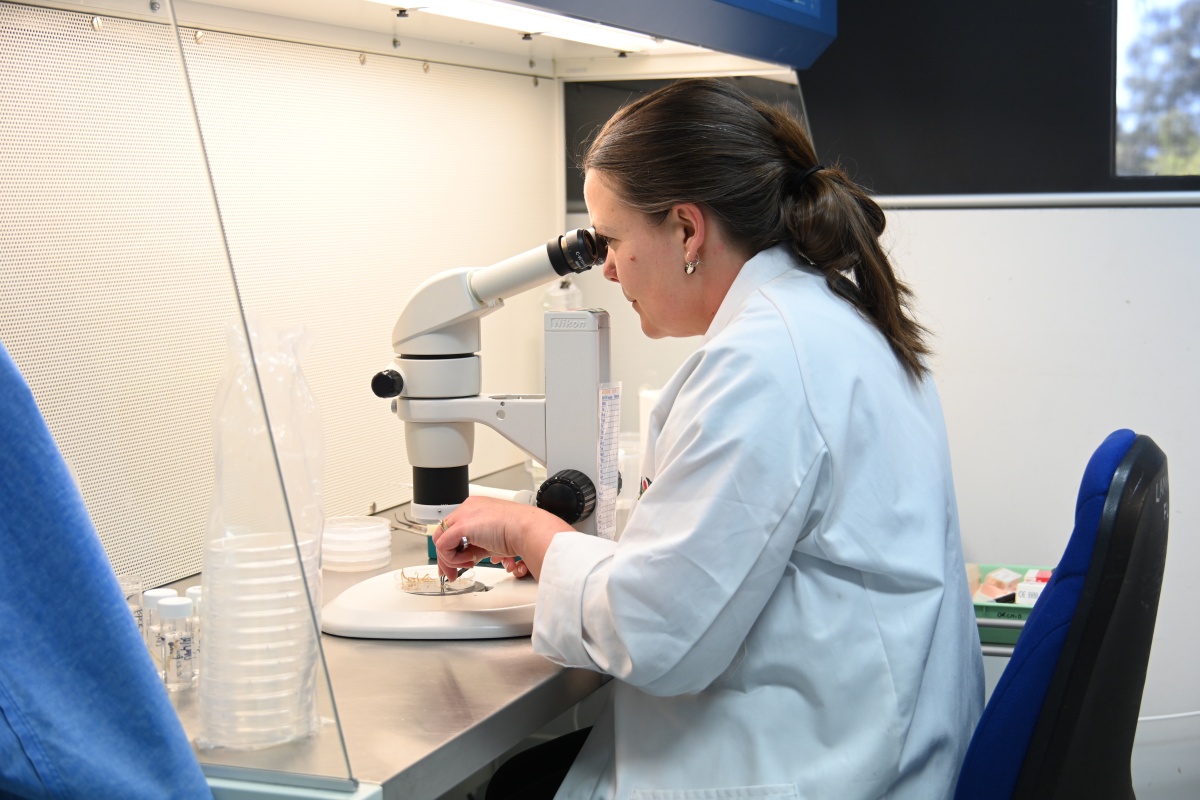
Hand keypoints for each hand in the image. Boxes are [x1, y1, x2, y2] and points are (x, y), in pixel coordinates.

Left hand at [432, 496, 566, 580]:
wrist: (526, 529)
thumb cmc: (519, 532)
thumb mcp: (492, 539)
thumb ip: (476, 546)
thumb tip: (469, 558)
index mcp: (475, 507)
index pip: (453, 528)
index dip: (453, 548)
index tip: (458, 563)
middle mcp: (467, 508)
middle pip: (443, 534)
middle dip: (446, 557)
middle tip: (452, 572)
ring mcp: (463, 515)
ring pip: (440, 540)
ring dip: (451, 559)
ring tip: (468, 565)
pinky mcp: (461, 526)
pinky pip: (443, 546)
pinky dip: (452, 559)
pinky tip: (468, 561)